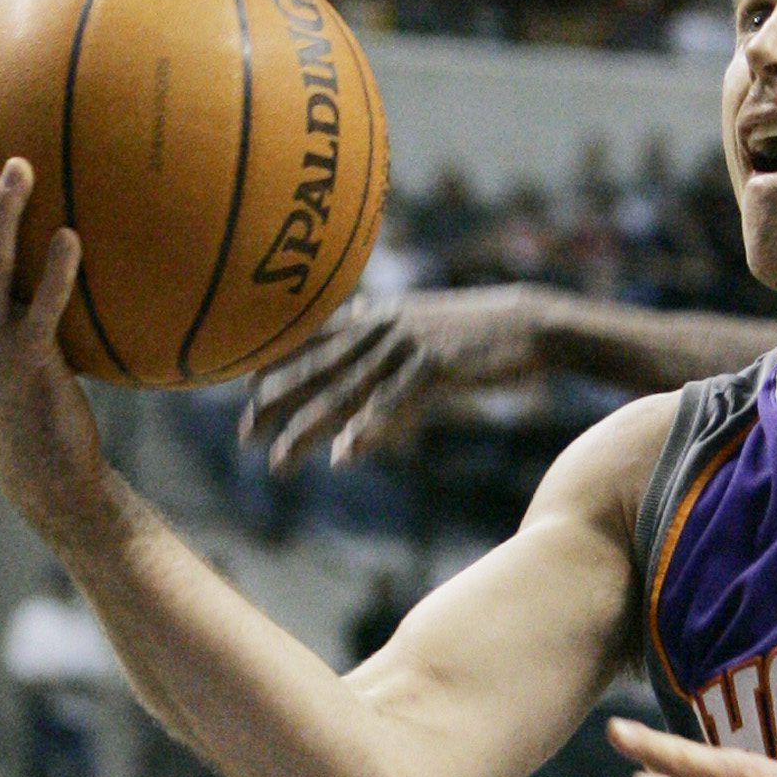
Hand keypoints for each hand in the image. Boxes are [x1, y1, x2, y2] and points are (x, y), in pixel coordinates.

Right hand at [0, 120, 105, 535]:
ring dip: (1, 211)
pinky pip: (42, 311)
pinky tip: (72, 238)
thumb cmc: (30, 401)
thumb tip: (43, 234)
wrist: (43, 475)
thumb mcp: (1, 342)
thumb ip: (4, 294)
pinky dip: (55, 273)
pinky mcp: (29, 365)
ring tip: (23, 165)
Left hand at [239, 285, 559, 472]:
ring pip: (345, 391)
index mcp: (376, 314)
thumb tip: (356, 321)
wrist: (533, 324)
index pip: (309, 339)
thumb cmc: (480, 329)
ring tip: (280, 462)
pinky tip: (343, 457)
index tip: (243, 397)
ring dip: (308, 430)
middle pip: (315, 367)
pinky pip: (392, 404)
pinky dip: (366, 431)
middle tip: (244, 438)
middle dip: (275, 404)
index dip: (273, 366)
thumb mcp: (425, 319)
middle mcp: (382, 325)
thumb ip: (386, 324)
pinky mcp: (437, 366)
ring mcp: (408, 345)